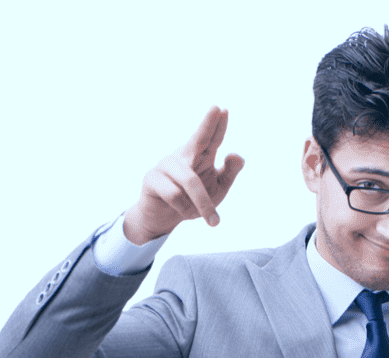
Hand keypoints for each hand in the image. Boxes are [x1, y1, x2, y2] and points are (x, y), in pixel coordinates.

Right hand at [123, 106, 245, 244]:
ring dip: (202, 204)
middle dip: (207, 124)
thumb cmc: (192, 201)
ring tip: (210, 219)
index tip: (223, 109)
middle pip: (197, 139)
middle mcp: (183, 156)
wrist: (164, 219)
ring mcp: (165, 165)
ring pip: (190, 181)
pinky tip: (182, 211)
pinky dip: (184, 209)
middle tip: (216, 107)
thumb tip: (236, 154)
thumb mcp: (216, 190)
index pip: (212, 138)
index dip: (217, 124)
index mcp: (200, 156)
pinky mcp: (151, 178)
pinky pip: (174, 195)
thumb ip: (229, 173)